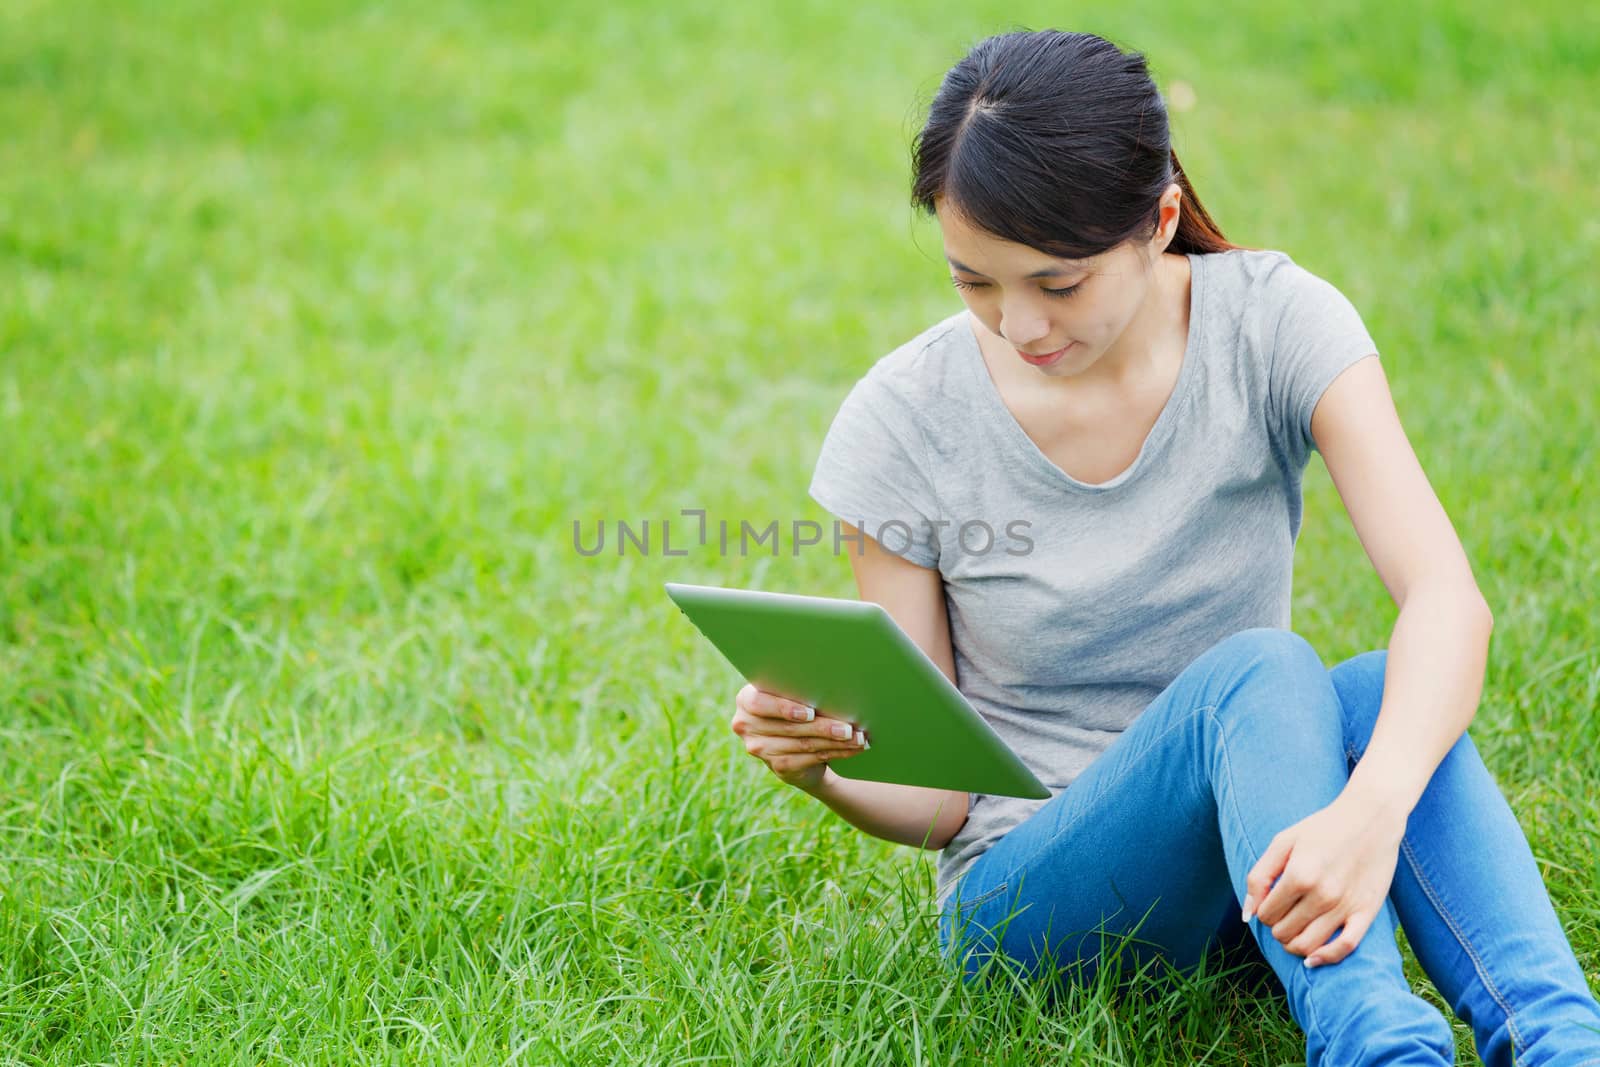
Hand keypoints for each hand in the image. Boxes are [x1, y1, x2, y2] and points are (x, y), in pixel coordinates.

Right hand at [731, 683, 868, 792]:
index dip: (784, 708)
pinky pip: (811, 758)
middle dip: (823, 727)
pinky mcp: (778, 767)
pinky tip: (853, 748)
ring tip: (858, 737)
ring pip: (804, 744)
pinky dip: (837, 752)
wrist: (795, 743)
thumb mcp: (791, 694)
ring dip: (835, 742)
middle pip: (789, 727)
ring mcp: (760, 749)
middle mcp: (746, 725)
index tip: (809, 712)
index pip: (759, 703)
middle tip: (849, 728)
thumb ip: (798, 689)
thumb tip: (833, 683)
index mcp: (746, 700)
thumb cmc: (796, 705)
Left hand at [1241, 789, 1407, 967]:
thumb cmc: (1322, 828)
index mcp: (1299, 875)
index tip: (1270, 902)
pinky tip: (1312, 958)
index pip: (1267, 914)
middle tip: (1283, 914)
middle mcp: (1322, 894)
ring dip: (1293, 944)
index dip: (1263, 912)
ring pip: (1308, 945)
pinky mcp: (1367, 913)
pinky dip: (1325, 958)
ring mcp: (1346, 906)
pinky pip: (1345, 948)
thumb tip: (1248, 914)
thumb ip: (1259, 876)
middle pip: (1284, 933)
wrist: (1371, 818)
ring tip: (1293, 930)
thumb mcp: (1282, 842)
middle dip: (1277, 927)